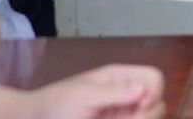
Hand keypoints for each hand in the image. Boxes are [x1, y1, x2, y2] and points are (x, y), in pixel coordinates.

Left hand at [24, 64, 164, 118]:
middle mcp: (125, 94)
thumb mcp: (83, 96)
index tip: (140, 106)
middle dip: (148, 113)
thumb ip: (112, 93)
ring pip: (148, 115)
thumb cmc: (57, 103)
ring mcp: (121, 112)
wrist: (36, 118)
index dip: (153, 92)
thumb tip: (143, 90)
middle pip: (156, 101)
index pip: (154, 78)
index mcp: (119, 77)